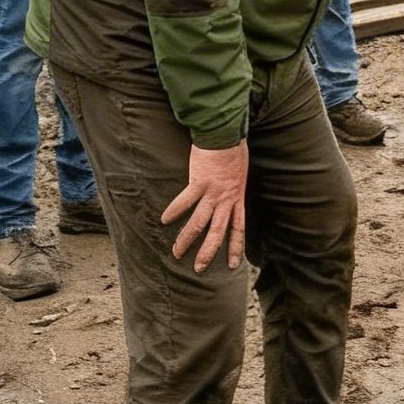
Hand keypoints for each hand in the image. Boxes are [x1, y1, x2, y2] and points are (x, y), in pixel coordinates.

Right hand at [161, 141, 248, 270]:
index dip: (236, 247)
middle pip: (218, 232)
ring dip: (187, 239)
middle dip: (209, 252)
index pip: (238, 228)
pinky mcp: (200, 181)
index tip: (234, 265)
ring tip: (177, 253)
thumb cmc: (233, 151)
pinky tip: (165, 220)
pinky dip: (175, 210)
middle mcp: (226, 199)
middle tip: (199, 269)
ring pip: (200, 222)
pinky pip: (186, 200)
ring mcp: (213, 191)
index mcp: (237, 198)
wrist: (227, 134)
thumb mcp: (239, 175)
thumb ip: (231, 189)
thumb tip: (224, 198)